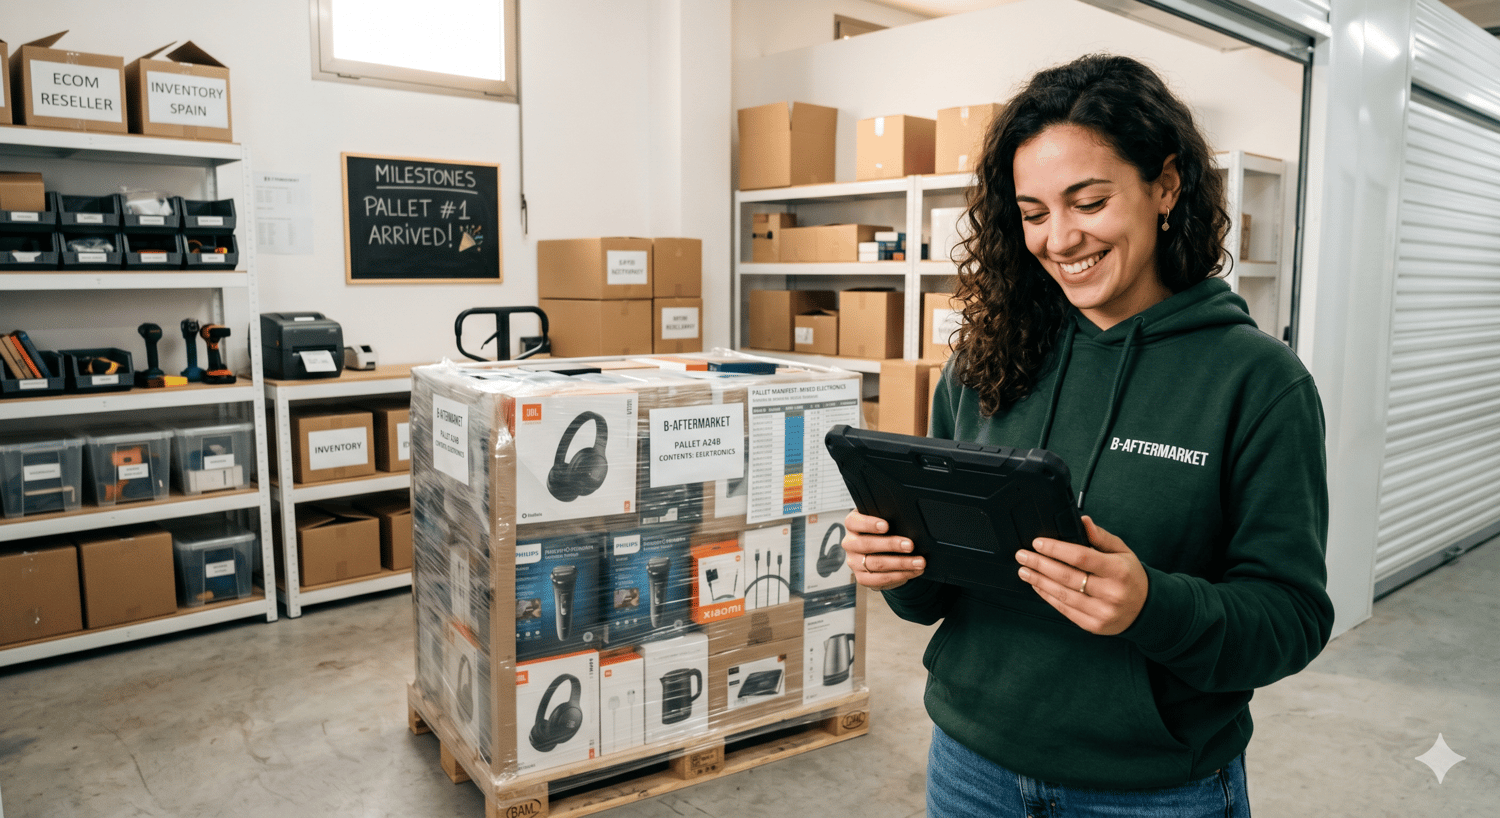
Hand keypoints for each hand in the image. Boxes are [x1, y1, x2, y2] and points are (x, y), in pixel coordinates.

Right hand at [842, 510, 925, 590]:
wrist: (881, 553)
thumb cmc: (884, 533)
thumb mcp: (884, 521)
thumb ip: (890, 519)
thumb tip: (908, 522)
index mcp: (852, 525)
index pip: (854, 522)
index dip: (869, 524)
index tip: (886, 526)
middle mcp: (850, 543)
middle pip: (867, 544)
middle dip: (891, 545)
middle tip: (910, 545)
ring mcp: (854, 562)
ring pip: (876, 563)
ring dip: (901, 563)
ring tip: (918, 562)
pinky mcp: (862, 578)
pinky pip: (879, 579)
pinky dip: (899, 575)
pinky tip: (912, 571)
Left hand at [1016, 516, 1147, 634]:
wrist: (1146, 609)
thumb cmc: (1130, 577)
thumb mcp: (1122, 552)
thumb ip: (1101, 537)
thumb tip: (1083, 521)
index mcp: (1118, 571)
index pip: (1081, 557)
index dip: (1056, 549)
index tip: (1038, 543)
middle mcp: (1110, 593)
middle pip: (1067, 576)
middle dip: (1040, 564)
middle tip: (1023, 556)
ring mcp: (1101, 612)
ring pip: (1063, 595)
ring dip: (1039, 581)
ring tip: (1024, 570)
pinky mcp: (1093, 626)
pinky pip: (1065, 609)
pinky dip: (1047, 596)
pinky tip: (1038, 586)